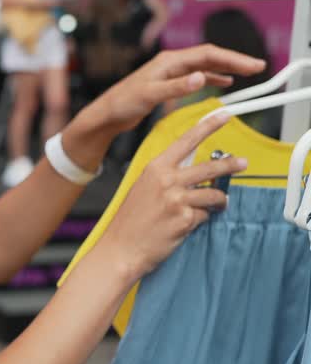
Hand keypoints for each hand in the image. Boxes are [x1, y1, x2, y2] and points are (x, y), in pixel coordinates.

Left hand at [79, 43, 265, 137]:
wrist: (107, 113)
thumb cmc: (122, 103)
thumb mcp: (150, 95)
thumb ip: (176, 87)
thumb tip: (201, 78)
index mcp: (169, 61)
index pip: (207, 54)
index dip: (232, 58)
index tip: (251, 65)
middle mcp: (172, 63)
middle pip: (210, 56)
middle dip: (235, 60)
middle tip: (258, 67)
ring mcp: (171, 72)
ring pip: (205, 65)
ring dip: (226, 67)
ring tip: (247, 72)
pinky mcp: (169, 83)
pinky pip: (198, 76)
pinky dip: (213, 77)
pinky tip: (223, 81)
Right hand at [100, 112, 245, 281]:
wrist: (121, 248)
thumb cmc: (131, 221)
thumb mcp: (144, 187)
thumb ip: (166, 176)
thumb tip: (192, 171)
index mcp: (156, 167)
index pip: (187, 140)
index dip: (208, 126)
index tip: (223, 115)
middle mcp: (167, 180)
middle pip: (209, 167)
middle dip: (230, 165)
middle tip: (242, 163)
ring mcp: (177, 200)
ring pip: (213, 193)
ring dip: (219, 200)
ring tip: (219, 204)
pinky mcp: (185, 219)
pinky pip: (204, 215)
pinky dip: (200, 220)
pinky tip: (188, 224)